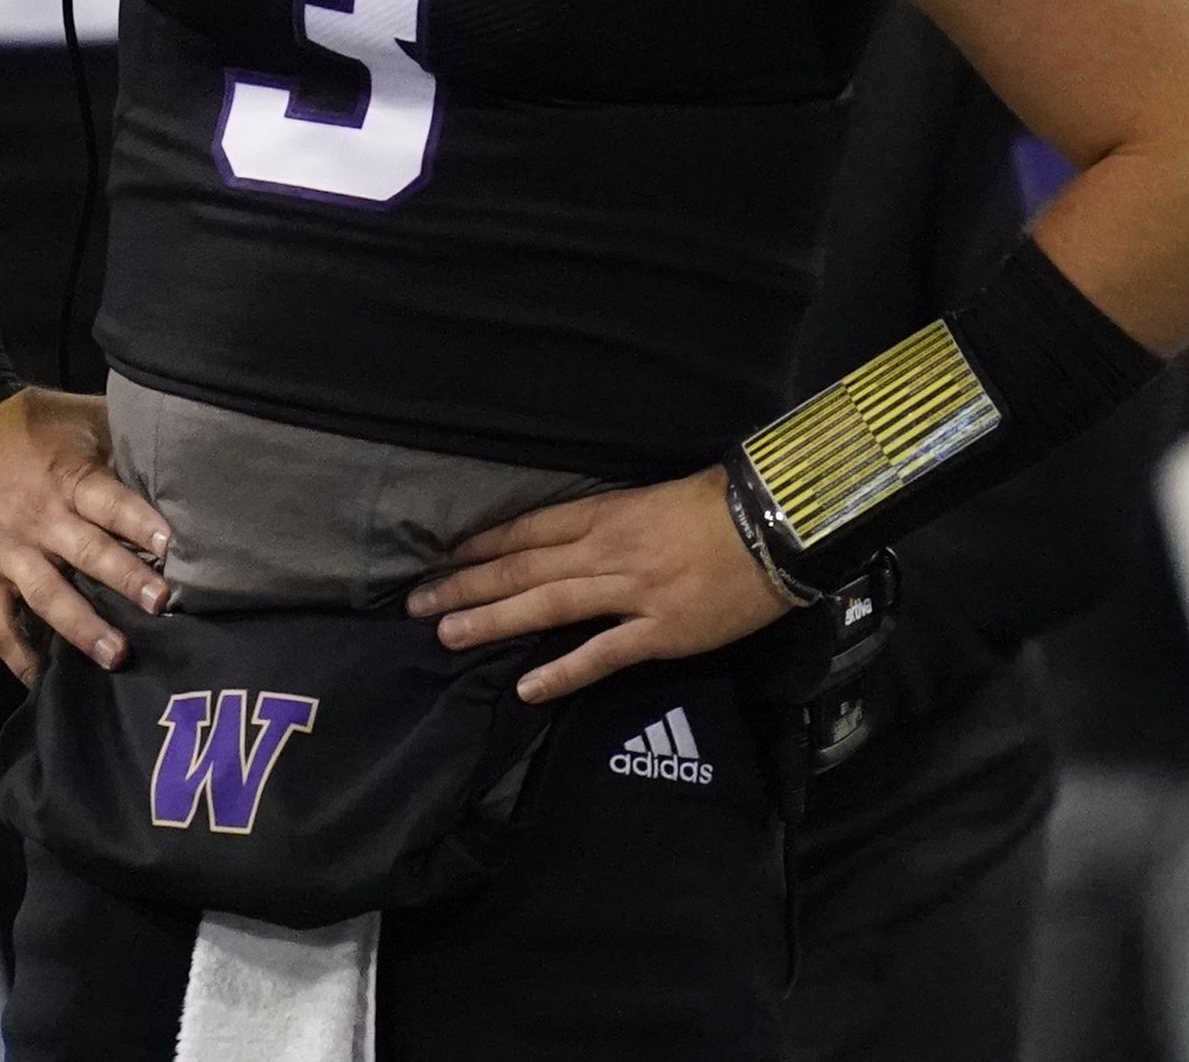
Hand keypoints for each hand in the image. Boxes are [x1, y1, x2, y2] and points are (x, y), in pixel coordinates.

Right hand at [0, 389, 172, 683]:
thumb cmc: (21, 422)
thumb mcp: (73, 415)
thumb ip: (118, 435)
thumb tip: (175, 443)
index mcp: (66, 477)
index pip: (107, 501)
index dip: (138, 521)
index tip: (170, 546)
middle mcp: (39, 518)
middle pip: (86, 552)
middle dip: (124, 579)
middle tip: (160, 604)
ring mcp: (6, 552)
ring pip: (46, 596)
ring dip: (82, 628)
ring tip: (117, 656)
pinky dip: (18, 656)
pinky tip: (41, 681)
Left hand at [405, 465, 787, 703]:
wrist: (773, 529)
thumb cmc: (712, 508)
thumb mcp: (646, 501)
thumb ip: (602, 523)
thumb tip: (559, 542)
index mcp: (600, 514)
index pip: (523, 531)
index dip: (477, 547)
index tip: (437, 559)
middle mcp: (604, 551)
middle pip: (521, 568)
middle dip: (465, 584)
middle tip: (416, 603)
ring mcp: (630, 593)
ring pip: (547, 605)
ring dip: (493, 620)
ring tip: (447, 634)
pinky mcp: (660, 632)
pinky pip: (602, 654)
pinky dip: (563, 669)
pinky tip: (527, 687)